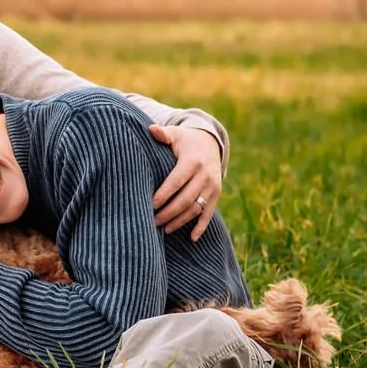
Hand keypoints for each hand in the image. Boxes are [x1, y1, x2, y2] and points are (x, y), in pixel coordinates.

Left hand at [149, 125, 223, 240]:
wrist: (210, 143)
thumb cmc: (185, 141)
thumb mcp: (176, 135)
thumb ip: (163, 134)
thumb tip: (151, 129)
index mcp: (192, 162)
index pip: (176, 182)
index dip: (163, 195)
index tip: (149, 205)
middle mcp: (205, 175)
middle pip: (185, 199)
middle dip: (168, 212)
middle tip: (152, 222)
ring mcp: (213, 186)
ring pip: (196, 208)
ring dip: (180, 221)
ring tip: (164, 229)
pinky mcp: (217, 194)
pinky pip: (209, 213)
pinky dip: (201, 226)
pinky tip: (192, 238)